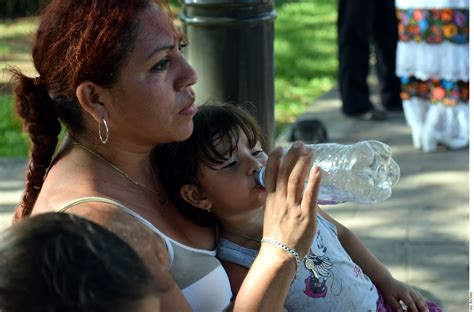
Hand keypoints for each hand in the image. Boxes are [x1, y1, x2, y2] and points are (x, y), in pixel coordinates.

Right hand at [261, 141, 320, 257]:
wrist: (278, 255)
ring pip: (296, 180)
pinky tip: (318, 169)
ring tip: (309, 150)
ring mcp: (292, 208)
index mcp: (271, 200)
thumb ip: (278, 201)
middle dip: (292, 156)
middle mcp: (280, 201)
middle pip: (284, 172)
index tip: (280, 148)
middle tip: (299, 143)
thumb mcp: (271, 215)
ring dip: (303, 163)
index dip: (274, 159)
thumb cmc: (276, 237)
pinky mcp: (305, 216)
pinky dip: (314, 181)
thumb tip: (285, 192)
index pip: (270, 174)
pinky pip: (310, 196)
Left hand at [379, 277, 427, 311]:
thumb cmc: (387, 291)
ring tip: (426, 311)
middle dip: (423, 308)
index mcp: (403, 292)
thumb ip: (396, 306)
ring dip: (423, 305)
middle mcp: (409, 290)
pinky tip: (423, 306)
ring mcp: (411, 289)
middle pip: (418, 300)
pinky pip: (419, 296)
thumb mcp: (389, 299)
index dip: (414, 310)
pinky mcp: (412, 289)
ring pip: (420, 298)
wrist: (386, 280)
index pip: (411, 303)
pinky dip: (422, 301)